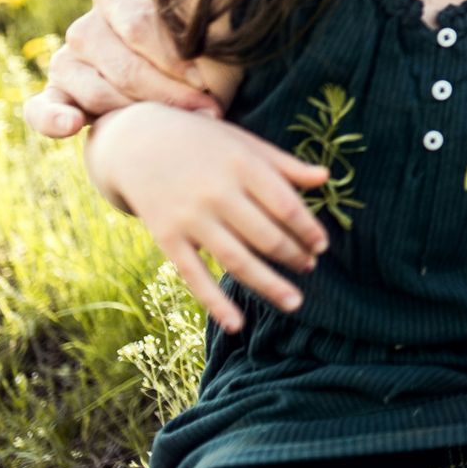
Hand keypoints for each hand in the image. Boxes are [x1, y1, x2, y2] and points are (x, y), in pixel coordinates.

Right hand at [22, 0, 222, 138]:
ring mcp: (67, 60)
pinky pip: (41, 109)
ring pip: (96, 91)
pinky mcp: (57, 95)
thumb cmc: (201, 40)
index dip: (173, 56)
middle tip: (208, 110)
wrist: (182, 67)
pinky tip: (72, 125)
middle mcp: (87, 25)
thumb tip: (211, 48)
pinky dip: (53, 119)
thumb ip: (203, 28)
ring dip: (139, 113)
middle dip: (168, 93)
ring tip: (178, 125)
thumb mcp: (206, 24)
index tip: (204, 79)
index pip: (138, 24)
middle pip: (123, 66)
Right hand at [91, 102, 331, 330]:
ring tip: (294, 302)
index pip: (285, 204)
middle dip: (292, 256)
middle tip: (309, 266)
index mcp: (242, 165)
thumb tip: (326, 177)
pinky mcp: (167, 239)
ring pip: (236, 260)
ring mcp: (190, 218)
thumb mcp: (246, 144)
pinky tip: (237, 324)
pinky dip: (215, 302)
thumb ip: (285, 165)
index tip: (322, 245)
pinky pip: (194, 276)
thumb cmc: (206, 143)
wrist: (140, 143)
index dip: (307, 228)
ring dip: (268, 285)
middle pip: (265, 235)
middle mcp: (217, 193)